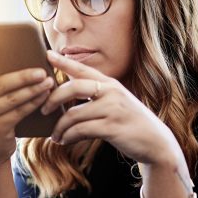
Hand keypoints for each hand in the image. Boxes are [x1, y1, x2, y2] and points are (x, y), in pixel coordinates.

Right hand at [0, 41, 54, 168]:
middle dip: (24, 76)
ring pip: (13, 98)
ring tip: (49, 82)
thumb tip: (32, 65)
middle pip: (2, 83)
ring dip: (34, 89)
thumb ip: (3, 85)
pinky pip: (19, 112)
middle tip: (43, 71)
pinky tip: (45, 97)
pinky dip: (34, 103)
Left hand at [41, 51, 185, 166]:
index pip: (83, 69)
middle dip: (53, 99)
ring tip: (55, 136)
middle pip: (73, 88)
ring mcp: (112, 109)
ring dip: (59, 128)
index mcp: (110, 84)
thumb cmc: (131, 122)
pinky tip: (65, 141)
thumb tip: (69, 93)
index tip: (48, 54)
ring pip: (73, 115)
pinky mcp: (112, 127)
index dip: (64, 62)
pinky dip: (68, 137)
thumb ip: (97, 95)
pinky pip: (81, 130)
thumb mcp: (117, 102)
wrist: (155, 142)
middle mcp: (111, 92)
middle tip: (43, 110)